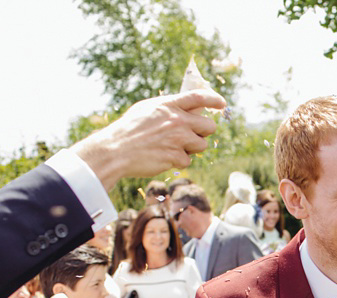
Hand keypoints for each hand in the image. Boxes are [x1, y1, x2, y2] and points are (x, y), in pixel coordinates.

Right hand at [71, 90, 226, 191]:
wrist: (115, 150)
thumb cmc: (129, 130)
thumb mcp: (147, 109)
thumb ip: (168, 108)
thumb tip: (191, 108)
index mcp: (168, 105)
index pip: (198, 97)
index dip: (213, 99)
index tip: (222, 103)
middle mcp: (176, 120)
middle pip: (209, 126)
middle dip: (203, 132)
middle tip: (190, 135)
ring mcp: (177, 138)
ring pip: (201, 145)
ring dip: (191, 148)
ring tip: (172, 147)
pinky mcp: (175, 156)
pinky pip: (187, 161)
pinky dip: (178, 161)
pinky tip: (163, 157)